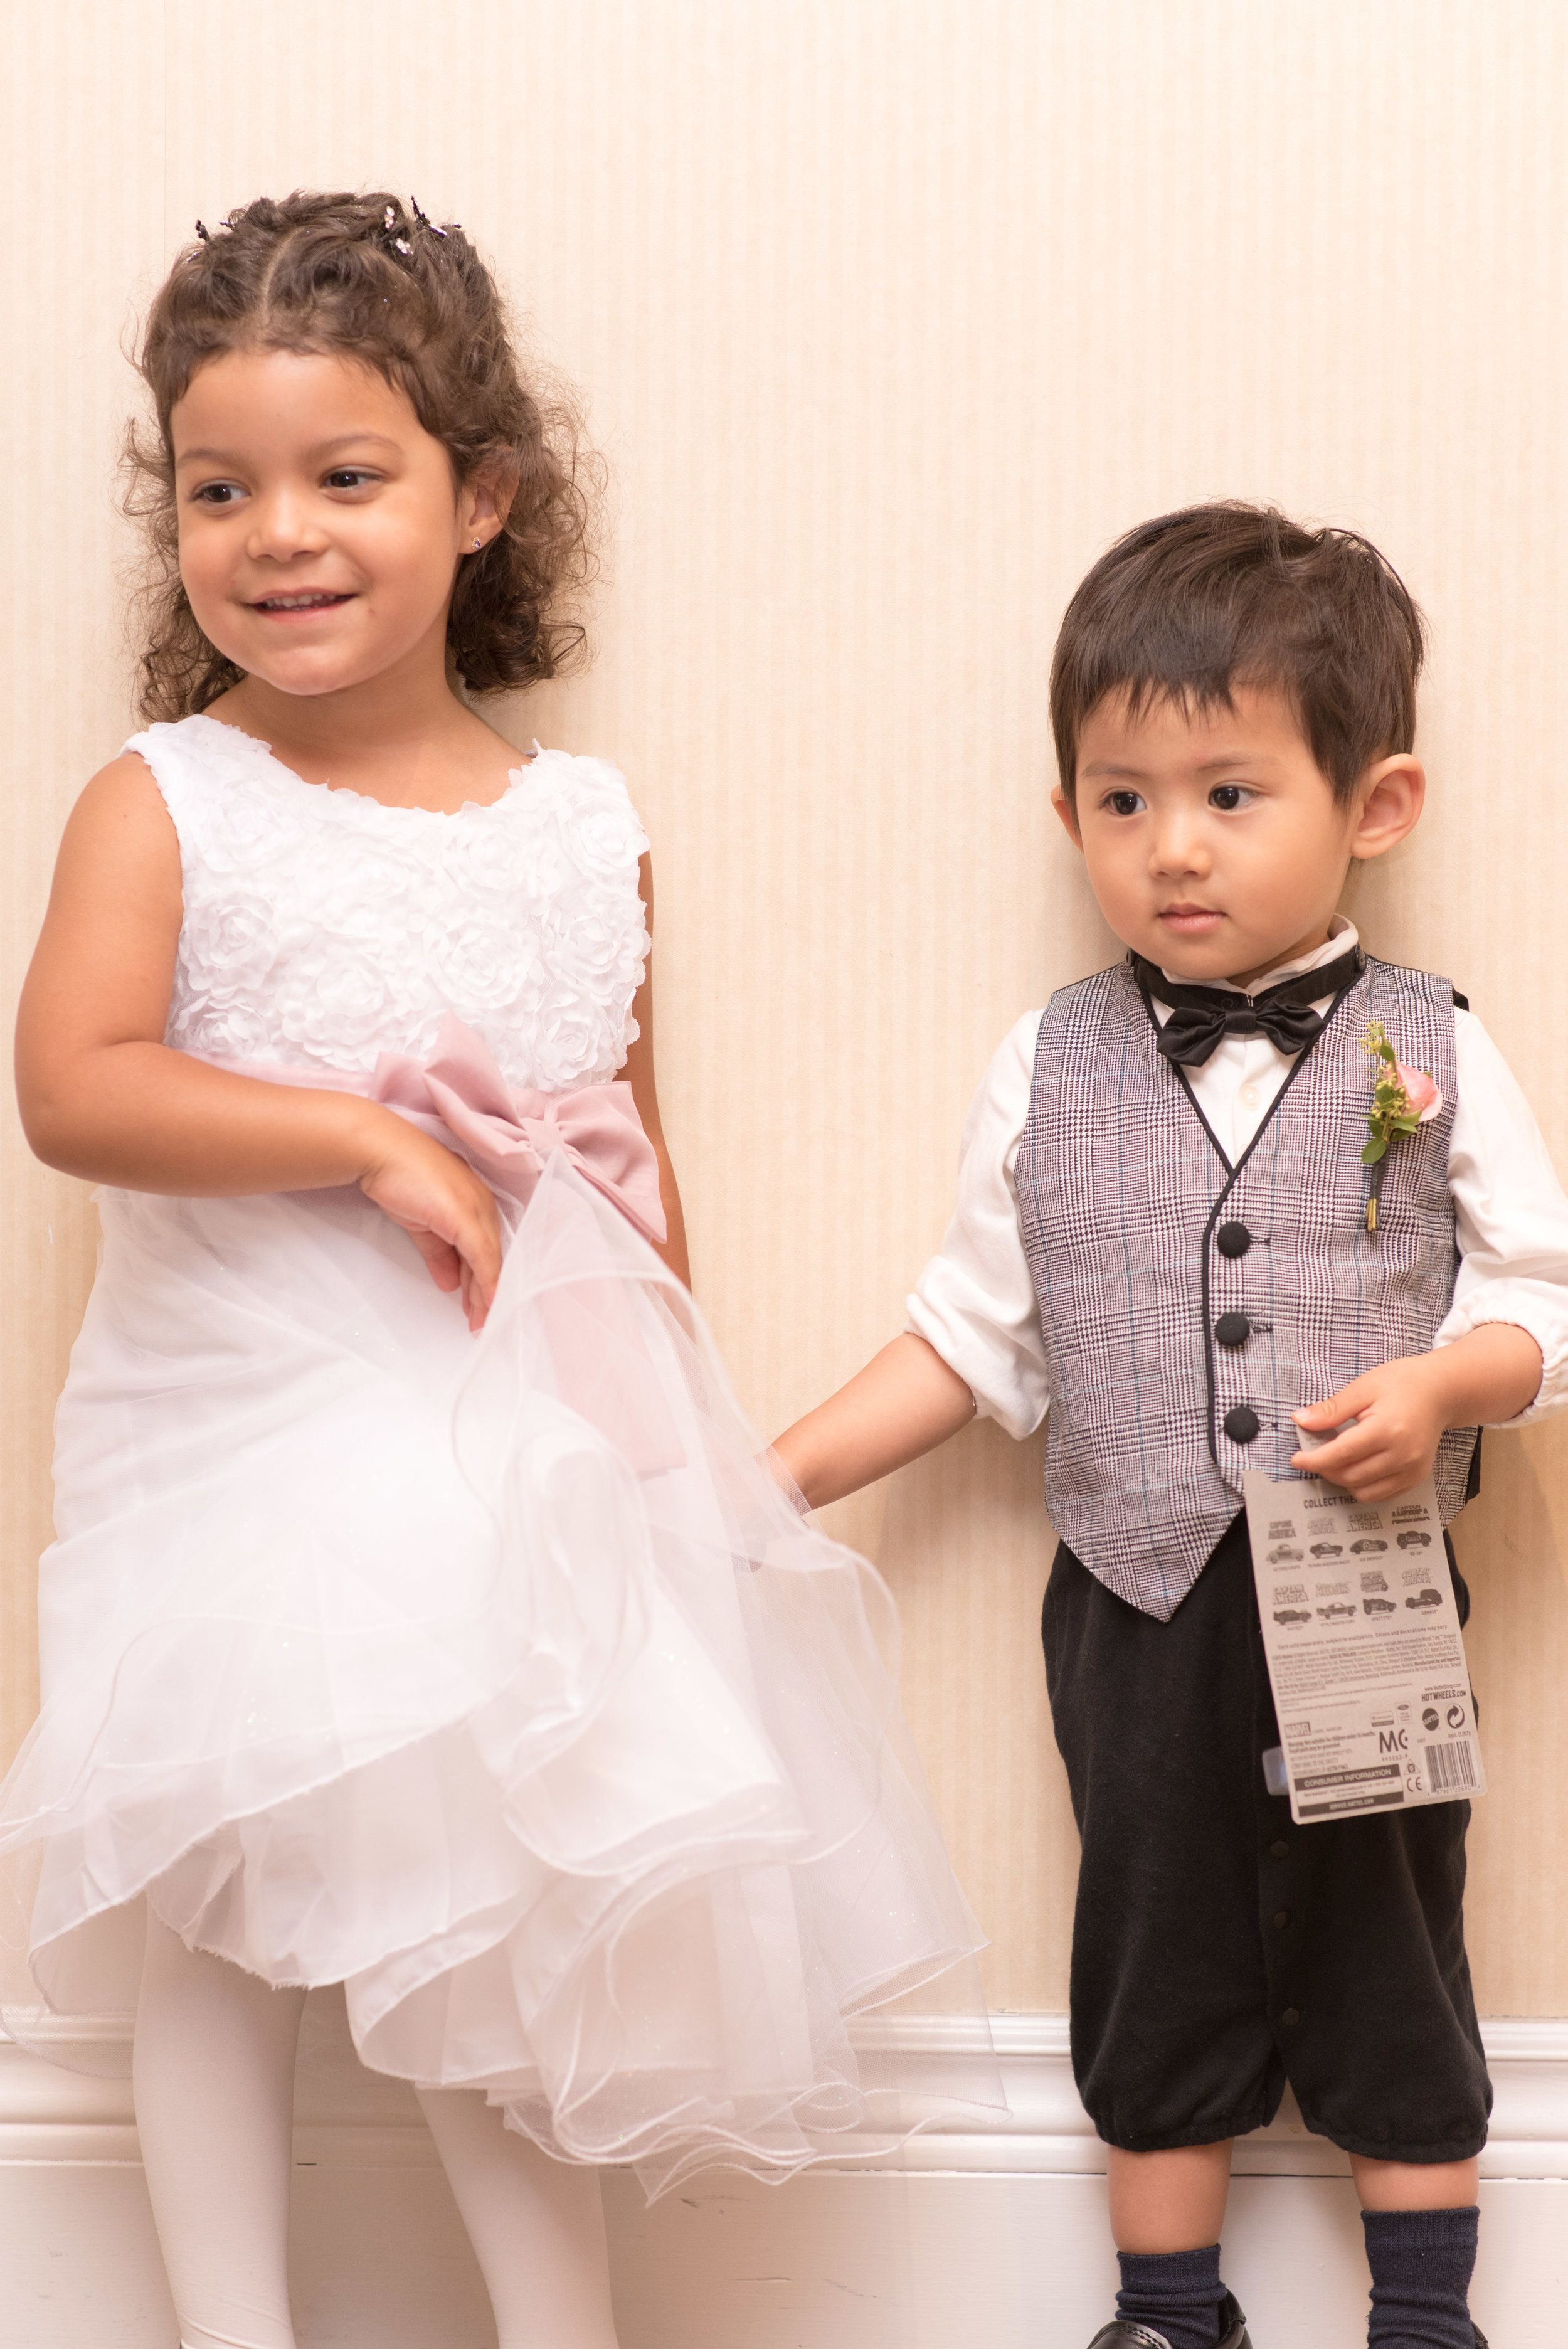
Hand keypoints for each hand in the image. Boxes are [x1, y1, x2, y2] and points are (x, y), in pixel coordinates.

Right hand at [355, 1111, 503, 1330]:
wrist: (381, 1152)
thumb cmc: (399, 1178)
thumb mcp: (422, 1224)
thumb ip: (438, 1253)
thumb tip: (449, 1282)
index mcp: (476, 1204)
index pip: (487, 1250)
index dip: (484, 1281)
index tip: (481, 1307)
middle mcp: (483, 1206)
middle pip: (493, 1259)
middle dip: (487, 1295)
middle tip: (482, 1323)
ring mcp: (477, 1210)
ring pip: (490, 1262)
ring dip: (485, 1296)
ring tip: (480, 1323)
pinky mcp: (466, 1217)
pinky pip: (483, 1257)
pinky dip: (487, 1283)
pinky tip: (486, 1303)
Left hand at [1290, 1358, 1450, 1501]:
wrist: (1439, 1392)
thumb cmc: (1402, 1384)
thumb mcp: (1363, 1388)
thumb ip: (1332, 1409)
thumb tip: (1301, 1420)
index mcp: (1388, 1429)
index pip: (1342, 1454)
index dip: (1315, 1460)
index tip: (1297, 1459)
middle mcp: (1403, 1454)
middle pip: (1350, 1476)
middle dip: (1325, 1469)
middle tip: (1314, 1453)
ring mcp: (1412, 1470)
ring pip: (1364, 1491)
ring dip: (1342, 1480)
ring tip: (1336, 1459)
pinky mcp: (1416, 1478)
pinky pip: (1381, 1495)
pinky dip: (1362, 1486)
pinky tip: (1356, 1466)